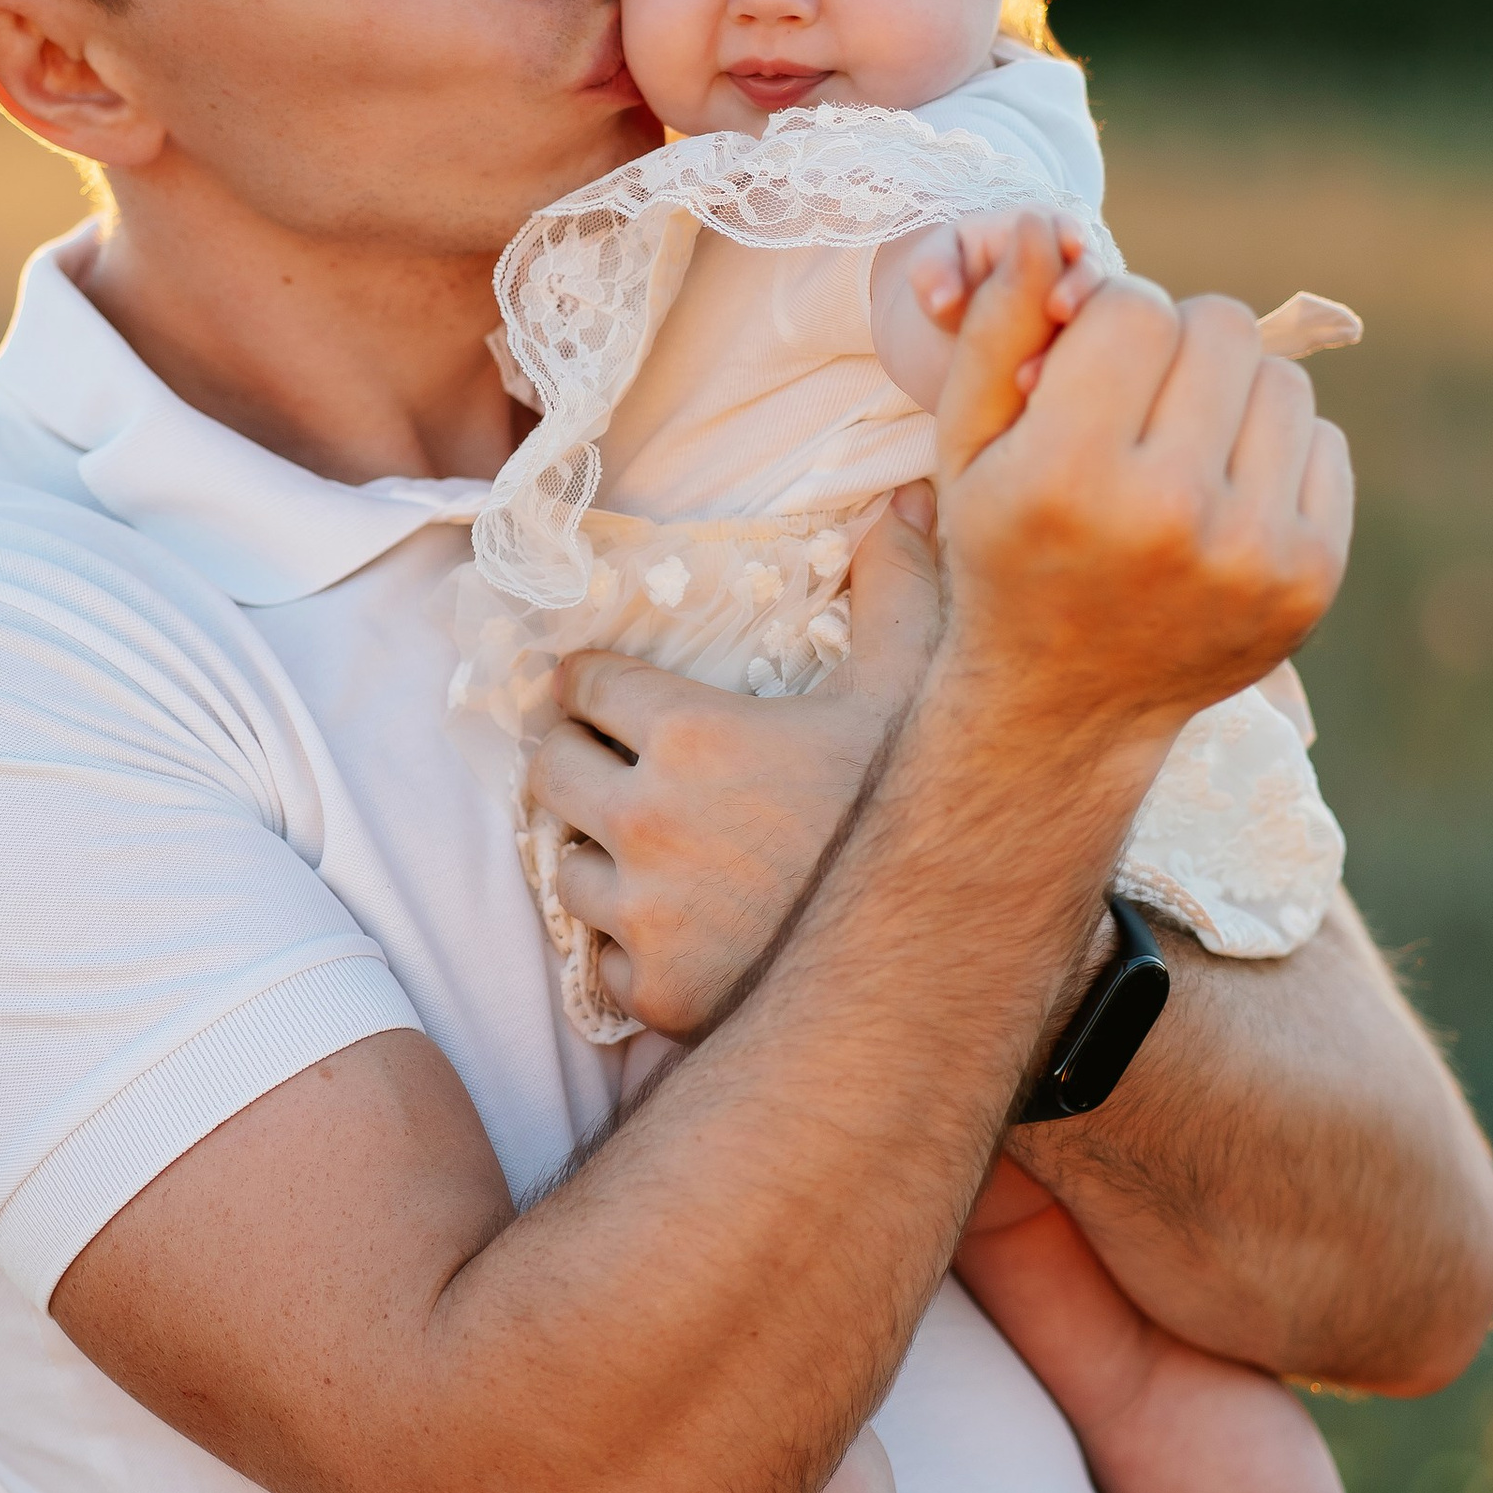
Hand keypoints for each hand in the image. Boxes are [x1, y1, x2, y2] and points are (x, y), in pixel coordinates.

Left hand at [528, 489, 942, 1035]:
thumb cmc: (920, 815)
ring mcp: (644, 913)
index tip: (599, 689)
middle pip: (550, 769)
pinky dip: (627, 945)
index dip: (593, 682)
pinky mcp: (654, 993)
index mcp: (690, 734)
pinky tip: (674, 931)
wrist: (941, 962)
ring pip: (564, 865)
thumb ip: (894, 591)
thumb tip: (903, 500)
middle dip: (573, 756)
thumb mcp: (913, 690)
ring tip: (644, 851)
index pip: (586, 684)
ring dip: (595, 852)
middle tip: (606, 762)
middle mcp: (646, 820)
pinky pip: (600, 958)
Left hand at [872, 208, 1102, 411]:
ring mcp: (1083, 308)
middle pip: (1091, 273)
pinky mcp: (1081, 346)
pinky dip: (1071, 375)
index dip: (1069, 237)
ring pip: (1098, 321)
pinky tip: (1039, 396)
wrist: (956, 323)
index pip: (1065, 228)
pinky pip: (1089, 358)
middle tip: (1058, 309)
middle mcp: (1073, 269)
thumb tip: (943, 300)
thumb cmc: (947, 277)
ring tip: (1033, 374)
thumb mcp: (931, 267)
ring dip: (1077, 342)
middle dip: (1080, 289)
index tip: (1068, 247)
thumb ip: (933, 274)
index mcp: (1043, 232)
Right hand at [935, 217, 1352, 743]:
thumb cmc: (1007, 548)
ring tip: (1181, 454)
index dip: (1109, 326)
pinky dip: (1275, 456)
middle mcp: (1169, 514)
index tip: (1089, 376)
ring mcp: (1253, 551)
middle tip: (1141, 406)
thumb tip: (1043, 227)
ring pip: (1282, 379)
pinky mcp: (1312, 575)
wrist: (1067, 700)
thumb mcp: (966, 444)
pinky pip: (1324, 443)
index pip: (1137, 307)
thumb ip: (998, 328)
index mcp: (1070, 474)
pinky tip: (1222, 502)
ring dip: (1232, 397)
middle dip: (1178, 347)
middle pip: (1221, 326)